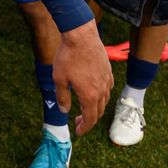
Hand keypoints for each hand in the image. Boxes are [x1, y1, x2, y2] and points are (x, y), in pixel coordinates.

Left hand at [52, 19, 113, 135]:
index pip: (90, 119)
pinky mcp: (108, 71)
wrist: (81, 37)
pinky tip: (94, 92)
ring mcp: (106, 80)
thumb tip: (64, 111)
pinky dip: (101, 96)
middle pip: (98, 112)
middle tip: (78, 121)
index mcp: (89, 96)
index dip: (84, 128)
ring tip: (84, 107)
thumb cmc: (68, 57)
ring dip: (95, 108)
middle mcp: (101, 91)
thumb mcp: (59, 79)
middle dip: (88, 120)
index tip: (78, 131)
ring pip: (104, 101)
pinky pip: (107, 89)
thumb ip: (62, 97)